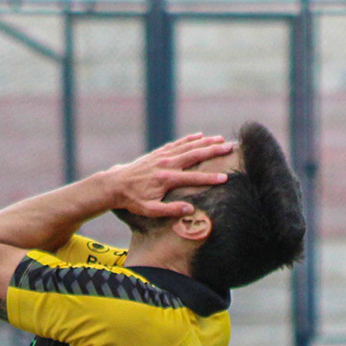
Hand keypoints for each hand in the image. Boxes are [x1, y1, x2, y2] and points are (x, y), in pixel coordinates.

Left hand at [102, 133, 233, 220]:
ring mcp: (163, 156)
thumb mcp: (150, 210)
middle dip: (214, 151)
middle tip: (230, 147)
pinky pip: (177, 143)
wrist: (115, 185)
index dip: (210, 179)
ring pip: (188, 146)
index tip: (225, 178)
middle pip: (195, 155)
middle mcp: (167, 164)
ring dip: (206, 142)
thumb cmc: (133, 200)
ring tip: (221, 139)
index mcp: (167, 179)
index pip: (194, 178)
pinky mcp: (158, 153)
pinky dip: (189, 139)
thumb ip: (170, 210)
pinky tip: (200, 135)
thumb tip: (189, 210)